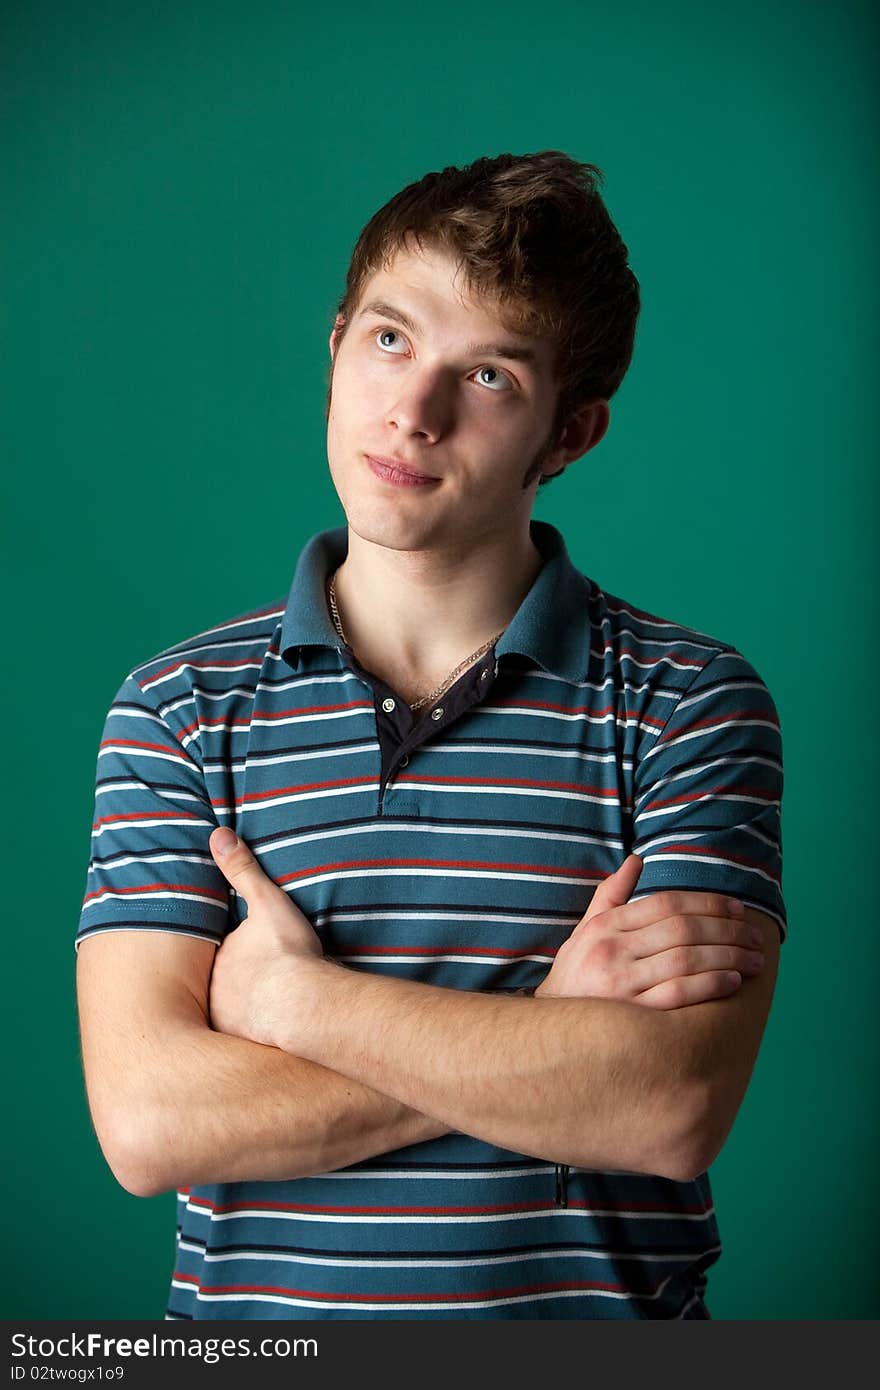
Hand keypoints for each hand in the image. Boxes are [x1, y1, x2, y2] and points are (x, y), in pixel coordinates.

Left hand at [207, 827, 323, 1045]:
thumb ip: (243, 870)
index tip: (257, 956)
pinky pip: (251, 1041)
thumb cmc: (288, 955)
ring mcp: (229, 1023)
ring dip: (246, 1014)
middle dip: (237, 988)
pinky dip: (260, 1038)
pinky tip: (276, 1038)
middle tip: (261, 987)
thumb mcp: (267, 904)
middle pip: (225, 987)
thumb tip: (218, 834)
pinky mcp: (248, 1047)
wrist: (303, 1006)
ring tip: (267, 1014)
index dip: (240, 954)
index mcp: (219, 960)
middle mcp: (215, 994)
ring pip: (235, 1015)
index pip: (225, 954)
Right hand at [535, 855, 763, 1008]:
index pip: (666, 904)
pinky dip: (711, 984)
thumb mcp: (584, 932)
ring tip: (755, 959)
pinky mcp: (632, 1017)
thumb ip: (611, 896)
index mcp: (605, 927)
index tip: (738, 909)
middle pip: (682, 929)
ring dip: (729, 956)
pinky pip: (680, 994)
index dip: (708, 903)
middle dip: (728, 929)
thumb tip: (637, 860)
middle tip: (756, 936)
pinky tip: (734, 980)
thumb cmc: (575, 978)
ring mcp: (621, 984)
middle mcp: (611, 951)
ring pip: (687, 959)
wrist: (551, 1034)